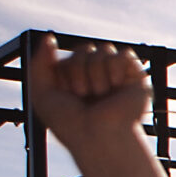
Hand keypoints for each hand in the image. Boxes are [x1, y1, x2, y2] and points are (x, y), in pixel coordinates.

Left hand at [25, 36, 149, 162]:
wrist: (98, 138)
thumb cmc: (71, 124)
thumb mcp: (41, 94)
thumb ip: (39, 64)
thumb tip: (49, 38)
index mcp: (78, 79)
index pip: (70, 54)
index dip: (65, 71)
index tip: (69, 95)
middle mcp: (97, 76)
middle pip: (84, 49)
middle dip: (78, 71)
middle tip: (84, 96)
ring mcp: (117, 76)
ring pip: (103, 50)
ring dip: (96, 74)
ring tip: (101, 94)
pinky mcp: (136, 78)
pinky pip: (124, 55)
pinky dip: (115, 69)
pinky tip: (115, 87)